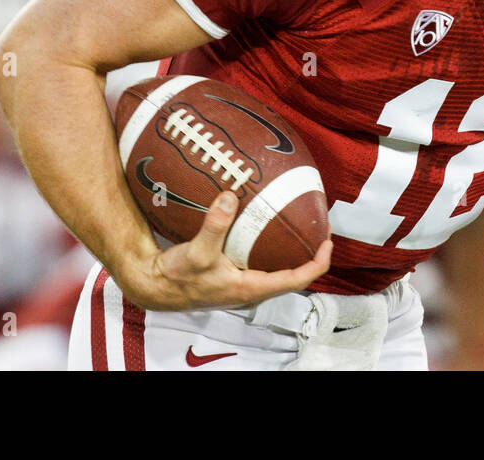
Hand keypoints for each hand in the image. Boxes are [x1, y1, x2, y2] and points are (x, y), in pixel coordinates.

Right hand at [117, 191, 332, 311]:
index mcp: (253, 287)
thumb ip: (215, 225)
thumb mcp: (197, 252)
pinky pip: (262, 260)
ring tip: (301, 223)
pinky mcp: (234, 274)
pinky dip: (270, 244)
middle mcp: (253, 287)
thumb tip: (230, 196)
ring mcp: (244, 282)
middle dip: (311, 252)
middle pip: (294, 273)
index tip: (328, 240)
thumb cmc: (178, 277)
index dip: (318, 261)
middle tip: (319, 226)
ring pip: (279, 267)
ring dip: (293, 249)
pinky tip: (265, 224)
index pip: (298, 279)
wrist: (155, 286)